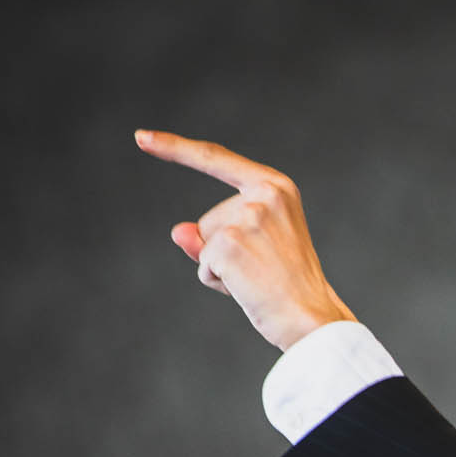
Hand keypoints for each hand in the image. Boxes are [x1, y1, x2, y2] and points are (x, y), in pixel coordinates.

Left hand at [134, 128, 357, 349]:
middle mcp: (263, 195)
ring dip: (222, 268)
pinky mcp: (229, 242)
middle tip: (266, 272)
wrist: (314, 319)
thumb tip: (178, 231)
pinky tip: (249, 288)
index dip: (175, 148)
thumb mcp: (257, 250)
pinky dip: (218, 281)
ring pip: (205, 243)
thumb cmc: (290, 287)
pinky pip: (204, 264)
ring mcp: (246, 217)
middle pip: (210, 220)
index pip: (216, 159)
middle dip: (225, 250)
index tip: (141, 138)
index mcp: (276, 187)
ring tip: (260, 280)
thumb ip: (213, 235)